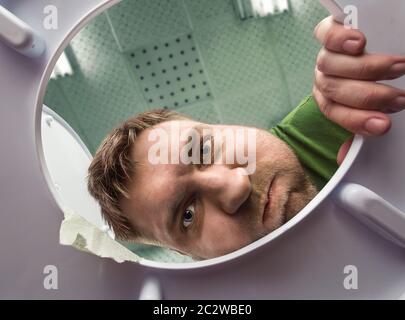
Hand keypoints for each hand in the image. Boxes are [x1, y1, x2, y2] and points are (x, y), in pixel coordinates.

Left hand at [313, 16, 404, 137]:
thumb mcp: (369, 107)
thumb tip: (343, 157)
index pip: (335, 113)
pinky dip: (340, 39)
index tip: (383, 125)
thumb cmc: (370, 83)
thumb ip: (361, 123)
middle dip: (369, 97)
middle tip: (399, 98)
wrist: (367, 47)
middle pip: (334, 90)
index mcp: (330, 99)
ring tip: (397, 67)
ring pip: (330, 65)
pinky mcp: (329, 32)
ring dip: (366, 68)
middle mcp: (325, 79)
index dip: (357, 121)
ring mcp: (326, 56)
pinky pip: (325, 35)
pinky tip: (358, 43)